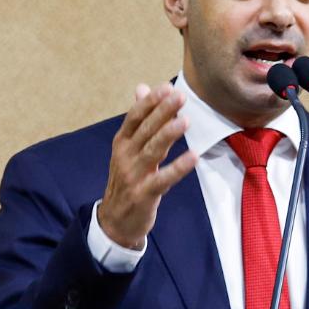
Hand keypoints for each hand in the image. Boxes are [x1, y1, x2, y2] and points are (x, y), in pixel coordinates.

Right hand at [98, 83, 197, 248]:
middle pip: (145, 130)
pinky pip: (163, 179)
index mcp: (122, 143)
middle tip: (180, 97)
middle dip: (162, 112)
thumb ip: (138, 119)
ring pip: (152, 151)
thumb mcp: (128, 148)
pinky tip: (193, 157)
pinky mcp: (144, 194)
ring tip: (186, 121)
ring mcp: (133, 176)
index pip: (134, 117)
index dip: (150, 102)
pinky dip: (178, 168)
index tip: (167, 87)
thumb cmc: (127, 179)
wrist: (115, 221)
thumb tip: (142, 87)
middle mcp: (125, 156)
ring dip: (169, 135)